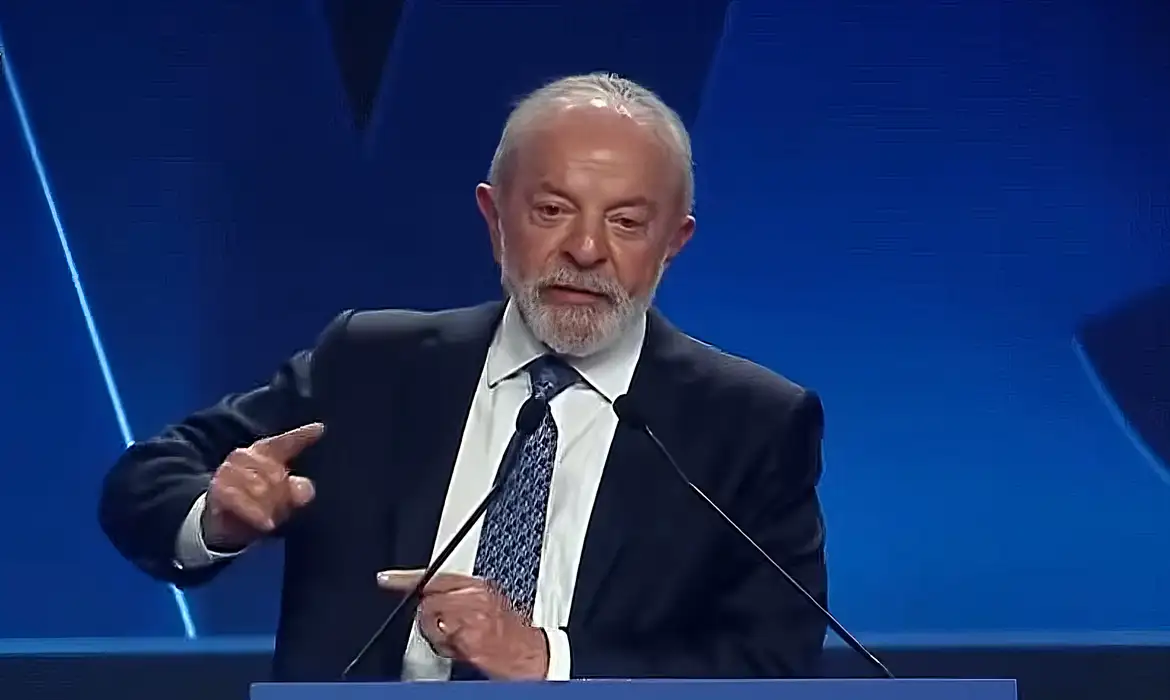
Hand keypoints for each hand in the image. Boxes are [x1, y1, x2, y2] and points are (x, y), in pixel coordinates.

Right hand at [202, 423, 323, 549]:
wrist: (221, 523)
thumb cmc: (256, 502)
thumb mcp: (281, 498)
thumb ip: (298, 491)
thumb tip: (303, 489)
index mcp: (263, 452)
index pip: (285, 443)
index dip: (302, 436)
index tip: (319, 429)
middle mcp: (244, 455)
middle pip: (276, 473)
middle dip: (282, 496)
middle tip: (280, 510)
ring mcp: (229, 471)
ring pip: (259, 488)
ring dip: (269, 507)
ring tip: (270, 518)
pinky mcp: (218, 489)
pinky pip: (241, 501)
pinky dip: (255, 514)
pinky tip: (267, 524)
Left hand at [378, 569, 548, 679]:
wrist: (532, 657)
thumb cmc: (512, 634)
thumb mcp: (488, 604)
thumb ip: (459, 597)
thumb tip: (430, 599)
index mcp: (479, 585)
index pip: (435, 576)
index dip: (407, 578)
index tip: (386, 578)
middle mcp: (474, 596)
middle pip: (428, 599)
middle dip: (430, 617)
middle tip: (447, 631)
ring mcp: (469, 615)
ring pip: (430, 618)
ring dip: (436, 634)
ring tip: (458, 641)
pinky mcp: (467, 636)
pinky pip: (440, 640)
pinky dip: (445, 647)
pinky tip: (463, 649)